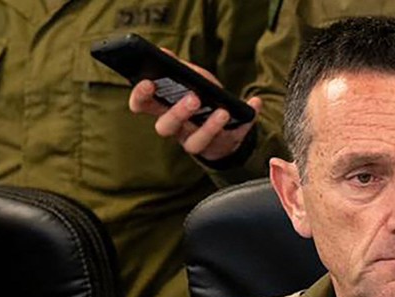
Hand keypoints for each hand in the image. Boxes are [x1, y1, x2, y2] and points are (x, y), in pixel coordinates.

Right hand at [126, 52, 259, 162]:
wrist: (226, 126)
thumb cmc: (203, 99)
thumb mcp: (191, 79)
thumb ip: (178, 68)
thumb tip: (165, 52)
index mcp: (164, 109)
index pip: (141, 106)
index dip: (140, 96)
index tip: (148, 83)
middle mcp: (177, 129)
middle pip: (166, 127)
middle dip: (178, 113)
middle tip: (193, 98)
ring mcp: (197, 141)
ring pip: (196, 142)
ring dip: (210, 127)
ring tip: (222, 111)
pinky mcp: (221, 146)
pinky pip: (233, 136)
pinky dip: (246, 119)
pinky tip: (254, 103)